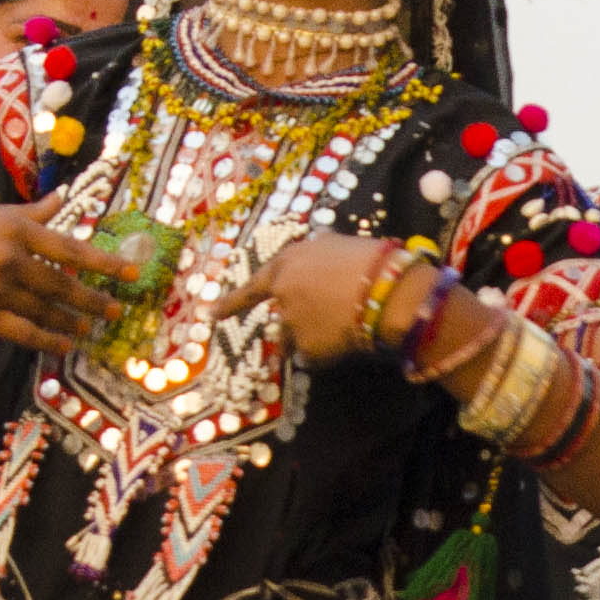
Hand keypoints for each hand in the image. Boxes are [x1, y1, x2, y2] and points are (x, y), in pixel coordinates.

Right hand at [0, 199, 137, 356]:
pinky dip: (49, 339)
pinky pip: (24, 332)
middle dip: (94, 299)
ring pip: (46, 310)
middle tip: (115, 311)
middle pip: (63, 284)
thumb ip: (28, 212)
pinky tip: (66, 344)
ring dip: (74, 321)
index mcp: (13, 227)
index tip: (132, 273)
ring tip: (92, 328)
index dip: (104, 263)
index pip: (70, 247)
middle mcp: (9, 258)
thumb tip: (62, 199)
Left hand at [227, 231, 422, 365]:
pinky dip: (330, 351)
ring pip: (298, 338)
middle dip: (302, 320)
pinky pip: (316, 355)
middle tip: (334, 314)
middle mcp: (281, 294)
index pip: (251, 287)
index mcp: (285, 265)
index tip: (212, 315)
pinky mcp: (307, 348)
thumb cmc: (368, 260)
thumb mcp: (336, 244)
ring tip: (347, 324)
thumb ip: (317, 253)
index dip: (231, 302)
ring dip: (316, 335)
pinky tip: (349, 338)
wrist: (388, 291)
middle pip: (284, 316)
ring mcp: (291, 322)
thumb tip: (317, 250)